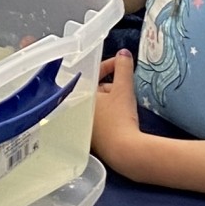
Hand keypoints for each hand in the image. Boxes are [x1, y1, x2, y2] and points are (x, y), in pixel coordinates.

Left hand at [90, 50, 146, 173]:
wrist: (124, 151)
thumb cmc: (120, 119)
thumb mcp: (124, 89)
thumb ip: (123, 69)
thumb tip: (124, 54)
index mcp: (81, 96)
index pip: (92, 74)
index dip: (109, 65)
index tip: (122, 63)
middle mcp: (78, 111)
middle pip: (95, 89)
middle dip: (111, 84)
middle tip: (125, 84)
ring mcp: (84, 125)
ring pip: (98, 104)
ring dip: (111, 99)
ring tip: (126, 101)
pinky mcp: (92, 138)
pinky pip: (100, 118)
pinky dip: (110, 113)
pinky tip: (122, 117)